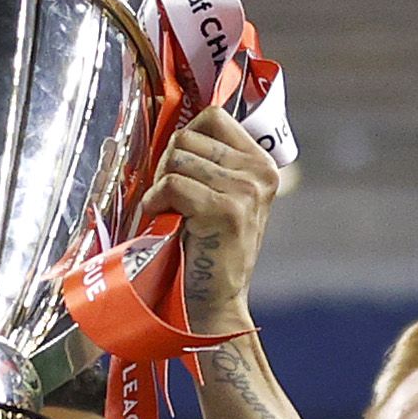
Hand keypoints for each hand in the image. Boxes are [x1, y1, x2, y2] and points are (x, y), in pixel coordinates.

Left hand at [142, 106, 280, 334]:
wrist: (213, 302)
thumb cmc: (206, 249)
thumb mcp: (221, 196)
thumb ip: (209, 162)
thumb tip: (172, 129)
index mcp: (261, 164)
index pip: (213, 116)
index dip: (185, 137)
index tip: (178, 168)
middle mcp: (259, 173)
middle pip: (188, 136)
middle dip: (166, 164)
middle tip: (168, 197)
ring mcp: (245, 191)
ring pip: (177, 159)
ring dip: (160, 185)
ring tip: (169, 211)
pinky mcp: (225, 211)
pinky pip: (172, 184)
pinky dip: (156, 202)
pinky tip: (163, 220)